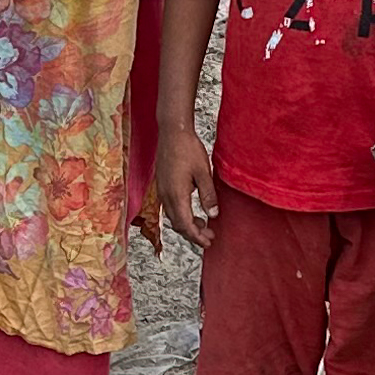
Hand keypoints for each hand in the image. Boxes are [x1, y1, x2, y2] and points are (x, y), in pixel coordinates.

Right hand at [147, 127, 219, 250]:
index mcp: (177, 195)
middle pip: (178, 225)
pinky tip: (193, 211)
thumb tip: (212, 215)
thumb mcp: (204, 172)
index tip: (208, 242)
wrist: (172, 132)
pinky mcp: (162, 185)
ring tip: (203, 225)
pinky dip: (181, 215)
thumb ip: (208, 195)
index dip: (197, 237)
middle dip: (193, 234)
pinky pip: (170, 207)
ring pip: (173, 217)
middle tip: (210, 236)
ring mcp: (162, 191)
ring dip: (187, 225)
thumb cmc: (188, 149)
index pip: (185, 225)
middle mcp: (166, 196)